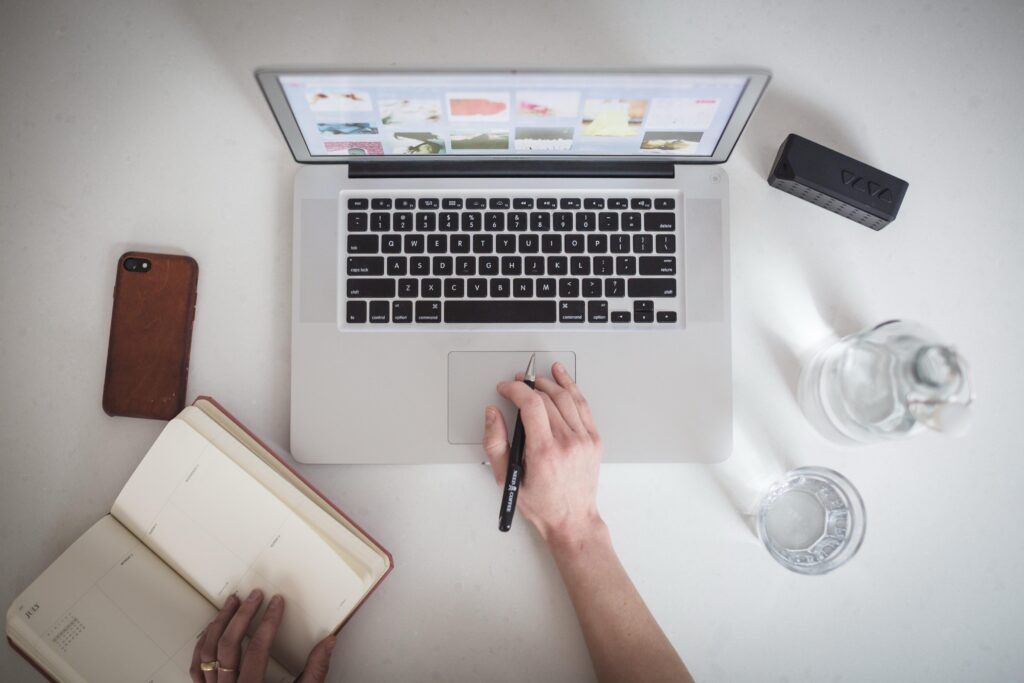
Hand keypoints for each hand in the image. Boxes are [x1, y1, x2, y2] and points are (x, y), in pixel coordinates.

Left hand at [190, 589, 334, 682]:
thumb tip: (328, 642)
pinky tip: (212, 630)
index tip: (277, 603)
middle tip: (255, 596)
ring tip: (231, 603)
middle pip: (228, 645)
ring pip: (207, 652)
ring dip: (219, 623)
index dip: (269, 621)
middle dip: (242, 615)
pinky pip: (197, 667)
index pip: (258, 647)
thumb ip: (315, 672)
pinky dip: (202, 644)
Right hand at [483, 361, 603, 544]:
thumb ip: (495, 443)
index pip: (530, 405)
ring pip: (566, 397)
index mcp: (544, 451)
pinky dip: (571, 388)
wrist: (572, 520)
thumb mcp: (507, 479)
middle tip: (516, 384)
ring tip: (536, 378)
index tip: (505, 388)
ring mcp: (584, 439)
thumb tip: (492, 414)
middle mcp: (567, 442)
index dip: (515, 390)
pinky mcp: (594, 439)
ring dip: (549, 382)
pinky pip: (582, 405)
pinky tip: (562, 377)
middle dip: (528, 386)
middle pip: (547, 398)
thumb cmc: (541, 504)